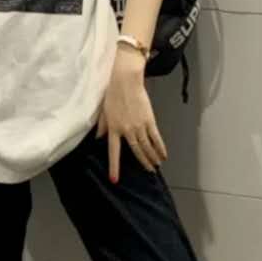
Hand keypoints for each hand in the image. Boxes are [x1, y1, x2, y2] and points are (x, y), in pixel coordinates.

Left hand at [96, 50, 167, 182]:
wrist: (126, 80)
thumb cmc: (112, 93)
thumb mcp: (103, 111)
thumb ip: (101, 126)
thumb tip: (98, 138)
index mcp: (113, 129)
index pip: (113, 152)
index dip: (114, 167)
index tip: (115, 179)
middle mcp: (127, 130)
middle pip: (136, 151)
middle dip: (143, 163)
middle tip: (148, 171)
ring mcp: (139, 126)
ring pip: (147, 146)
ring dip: (152, 157)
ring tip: (156, 165)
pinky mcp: (149, 119)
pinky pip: (156, 137)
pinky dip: (160, 147)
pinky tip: (163, 154)